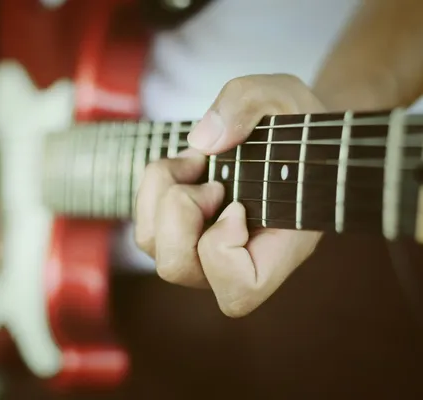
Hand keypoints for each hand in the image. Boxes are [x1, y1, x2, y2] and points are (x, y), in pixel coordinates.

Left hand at [134, 74, 324, 316]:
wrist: (287, 130)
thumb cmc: (294, 121)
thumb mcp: (283, 95)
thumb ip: (246, 105)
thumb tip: (201, 141)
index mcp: (280, 247)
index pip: (239, 291)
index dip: (222, 250)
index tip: (237, 204)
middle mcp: (238, 258)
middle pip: (177, 269)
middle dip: (178, 214)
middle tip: (211, 181)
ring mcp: (206, 249)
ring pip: (153, 247)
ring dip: (161, 195)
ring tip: (194, 163)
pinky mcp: (184, 231)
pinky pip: (146, 225)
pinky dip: (154, 188)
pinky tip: (184, 165)